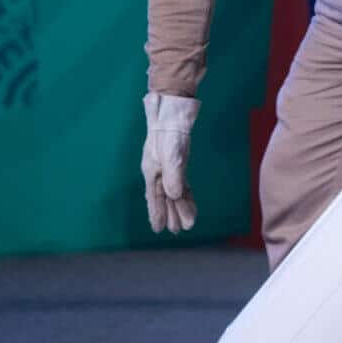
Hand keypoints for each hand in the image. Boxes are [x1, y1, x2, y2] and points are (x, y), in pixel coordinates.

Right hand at [141, 92, 200, 233]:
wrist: (172, 111)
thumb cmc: (169, 132)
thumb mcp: (171, 154)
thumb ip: (172, 176)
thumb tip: (174, 195)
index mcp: (152, 171)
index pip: (155, 197)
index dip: (157, 213)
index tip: (159, 229)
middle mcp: (158, 172)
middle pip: (165, 197)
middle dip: (171, 214)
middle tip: (178, 231)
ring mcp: (168, 167)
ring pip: (174, 192)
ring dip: (180, 207)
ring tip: (186, 223)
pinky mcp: (178, 162)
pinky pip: (181, 183)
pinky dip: (185, 194)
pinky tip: (189, 203)